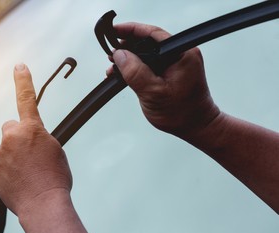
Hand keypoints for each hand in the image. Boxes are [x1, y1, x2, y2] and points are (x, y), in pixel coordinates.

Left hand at [0, 64, 71, 216]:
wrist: (43, 205)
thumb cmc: (55, 179)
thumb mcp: (55, 151)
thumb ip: (40, 138)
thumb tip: (31, 139)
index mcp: (32, 130)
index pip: (27, 98)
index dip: (23, 80)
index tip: (19, 66)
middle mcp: (12, 137)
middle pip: (11, 128)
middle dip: (18, 137)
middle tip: (29, 155)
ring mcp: (0, 153)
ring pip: (5, 147)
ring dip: (13, 155)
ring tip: (27, 173)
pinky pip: (0, 163)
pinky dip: (7, 169)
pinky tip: (19, 180)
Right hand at [108, 23, 219, 138]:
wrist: (196, 126)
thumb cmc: (181, 113)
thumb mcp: (153, 93)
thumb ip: (135, 73)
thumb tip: (119, 55)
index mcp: (181, 53)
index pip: (152, 34)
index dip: (130, 31)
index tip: (113, 32)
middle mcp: (181, 54)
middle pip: (148, 41)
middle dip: (127, 47)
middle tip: (111, 55)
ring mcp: (177, 62)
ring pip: (148, 53)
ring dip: (130, 59)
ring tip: (114, 68)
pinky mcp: (172, 71)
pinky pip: (151, 63)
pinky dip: (137, 67)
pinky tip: (125, 74)